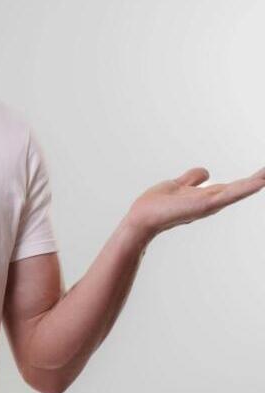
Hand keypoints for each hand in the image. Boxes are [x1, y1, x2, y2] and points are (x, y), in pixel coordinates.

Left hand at [124, 165, 264, 237]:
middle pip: (241, 188)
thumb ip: (192, 179)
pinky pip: (229, 195)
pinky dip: (246, 188)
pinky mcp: (205, 205)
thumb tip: (206, 172)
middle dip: (260, 180)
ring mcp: (209, 204)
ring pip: (240, 190)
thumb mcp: (179, 185)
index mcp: (207, 197)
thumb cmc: (156, 205)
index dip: (252, 179)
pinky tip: (261, 180)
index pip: (235, 186)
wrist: (142, 218)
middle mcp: (211, 202)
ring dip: (259, 182)